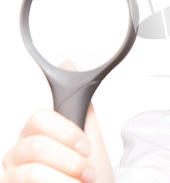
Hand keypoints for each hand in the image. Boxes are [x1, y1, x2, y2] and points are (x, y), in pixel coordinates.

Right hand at [1, 62, 113, 182]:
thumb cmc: (91, 175)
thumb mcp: (90, 137)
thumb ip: (80, 105)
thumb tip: (68, 64)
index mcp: (37, 133)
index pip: (39, 118)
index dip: (67, 132)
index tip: (86, 147)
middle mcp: (19, 153)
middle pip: (36, 146)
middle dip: (70, 160)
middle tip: (87, 171)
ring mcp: (13, 175)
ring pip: (33, 171)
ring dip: (67, 178)